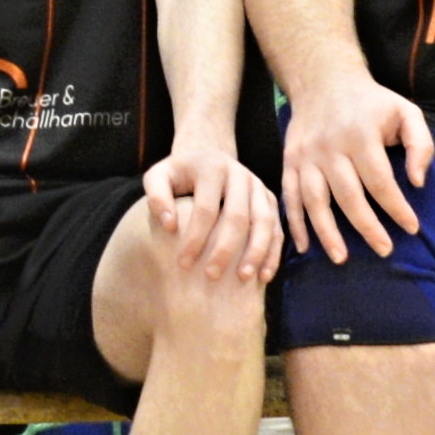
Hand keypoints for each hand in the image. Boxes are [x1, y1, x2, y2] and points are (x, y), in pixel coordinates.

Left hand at [144, 135, 285, 286]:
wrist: (206, 155)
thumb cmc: (178, 174)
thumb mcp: (158, 176)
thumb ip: (156, 197)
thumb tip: (169, 226)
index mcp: (212, 168)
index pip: (206, 209)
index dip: (195, 238)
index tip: (183, 263)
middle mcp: (240, 175)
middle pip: (238, 217)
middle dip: (226, 249)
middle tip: (212, 276)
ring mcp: (258, 186)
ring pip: (264, 222)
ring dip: (256, 253)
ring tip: (243, 278)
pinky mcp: (270, 199)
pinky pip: (277, 227)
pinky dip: (273, 252)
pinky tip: (264, 275)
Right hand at [279, 73, 434, 261]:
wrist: (323, 79)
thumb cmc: (372, 102)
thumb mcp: (406, 112)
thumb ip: (421, 145)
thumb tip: (417, 183)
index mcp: (360, 135)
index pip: (380, 181)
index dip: (397, 208)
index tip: (412, 228)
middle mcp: (329, 147)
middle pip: (348, 196)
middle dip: (368, 228)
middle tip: (385, 250)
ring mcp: (305, 155)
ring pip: (314, 201)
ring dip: (327, 233)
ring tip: (342, 258)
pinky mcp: (289, 160)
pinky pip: (290, 196)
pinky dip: (295, 224)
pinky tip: (304, 247)